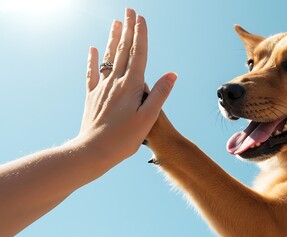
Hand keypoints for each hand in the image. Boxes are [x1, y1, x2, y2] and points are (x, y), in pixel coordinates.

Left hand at [77, 8, 176, 162]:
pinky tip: (93, 49)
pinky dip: (93, 59)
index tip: (141, 18)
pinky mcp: (92, 96)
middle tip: (129, 10)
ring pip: (109, 57)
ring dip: (113, 38)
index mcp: (131, 86)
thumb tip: (172, 74)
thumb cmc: (124, 138)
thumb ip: (160, 94)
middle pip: (123, 50)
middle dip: (127, 29)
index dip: (140, 35)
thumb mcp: (148, 118)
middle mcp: (115, 82)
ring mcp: (102, 88)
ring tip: (115, 22)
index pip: (138, 54)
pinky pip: (92, 73)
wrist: (93, 151)